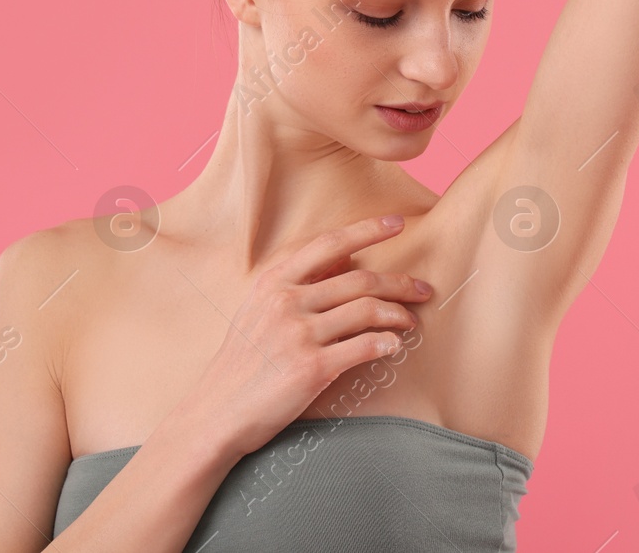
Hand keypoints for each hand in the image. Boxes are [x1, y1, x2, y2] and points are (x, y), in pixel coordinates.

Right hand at [176, 214, 433, 458]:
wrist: (214, 416)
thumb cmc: (240, 365)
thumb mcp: (256, 313)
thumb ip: (293, 287)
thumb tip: (346, 263)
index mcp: (272, 283)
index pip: (329, 243)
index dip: (367, 230)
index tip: (397, 222)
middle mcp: (285, 302)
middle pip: (361, 279)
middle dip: (400, 282)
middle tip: (424, 289)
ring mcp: (298, 334)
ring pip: (368, 310)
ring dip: (399, 314)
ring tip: (410, 321)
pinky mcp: (311, 368)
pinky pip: (364, 346)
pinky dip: (387, 344)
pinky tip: (394, 346)